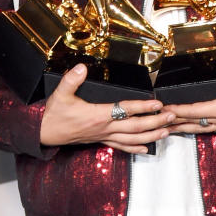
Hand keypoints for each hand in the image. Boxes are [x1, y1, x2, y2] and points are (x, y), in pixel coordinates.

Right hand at [39, 64, 174, 152]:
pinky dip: (135, 148)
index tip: (157, 103)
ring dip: (151, 135)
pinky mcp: (101, 140)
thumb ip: (71, 80)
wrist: (45, 133)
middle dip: (155, 121)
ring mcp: (104, 136)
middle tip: (171, 116)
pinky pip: (122, 146)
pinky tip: (146, 148)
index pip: (124, 109)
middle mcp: (104, 128)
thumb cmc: (54, 114)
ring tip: (166, 131)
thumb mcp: (60, 94)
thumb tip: (81, 67)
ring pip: (132, 139)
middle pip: (135, 126)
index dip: (142, 106)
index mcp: (97, 115)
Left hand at [168, 61, 215, 134]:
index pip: (197, 111)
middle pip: (193, 122)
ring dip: (182, 127)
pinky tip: (190, 127)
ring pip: (198, 127)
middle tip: (156, 122)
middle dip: (174, 122)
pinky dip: (194, 127)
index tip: (165, 109)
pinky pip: (207, 127)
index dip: (179, 110)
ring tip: (166, 128)